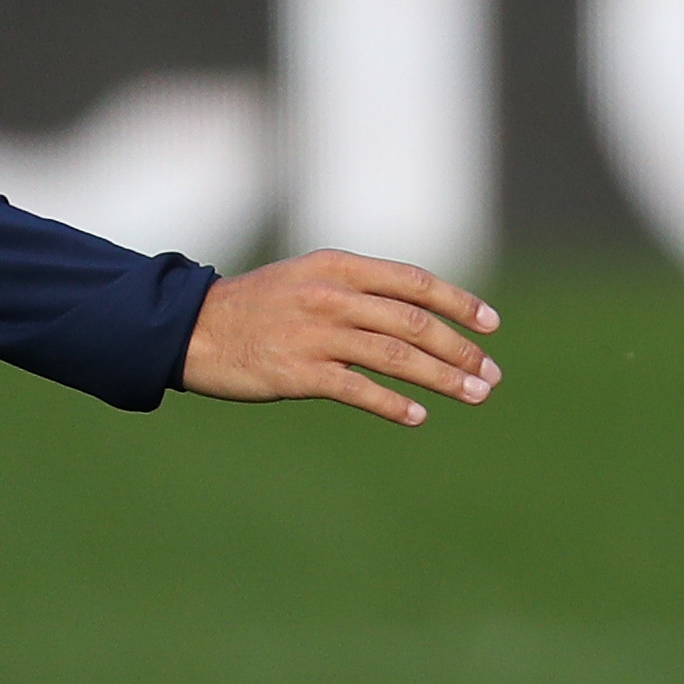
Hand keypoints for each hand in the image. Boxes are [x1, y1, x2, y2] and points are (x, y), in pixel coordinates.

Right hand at [180, 251, 501, 424]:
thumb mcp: (311, 278)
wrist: (193, 328)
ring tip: (475, 395)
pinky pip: (358, 390)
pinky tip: (418, 417)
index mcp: (340, 267)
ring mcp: (315, 334)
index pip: (415, 282)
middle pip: (414, 323)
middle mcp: (332, 296)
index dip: (459, 303)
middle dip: (461, 350)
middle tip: (490, 375)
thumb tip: (424, 312)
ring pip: (397, 357)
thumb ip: (362, 289)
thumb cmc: (261, 305)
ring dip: (444, 378)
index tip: (491, 325)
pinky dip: (393, 404)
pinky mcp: (298, 373)